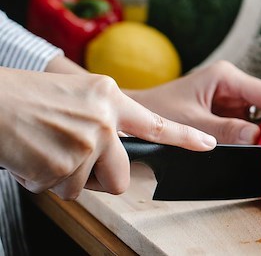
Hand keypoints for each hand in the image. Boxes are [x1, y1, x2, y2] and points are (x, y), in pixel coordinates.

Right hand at [0, 67, 215, 199]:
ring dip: (68, 177)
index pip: (156, 122)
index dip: (185, 136)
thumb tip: (117, 146)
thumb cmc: (29, 97)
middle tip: (77, 162)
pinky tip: (35, 157)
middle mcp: (104, 119)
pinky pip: (64, 191)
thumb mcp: (79, 94)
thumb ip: (105, 116)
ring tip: (48, 150)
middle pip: (123, 174)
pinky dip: (48, 181)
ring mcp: (87, 142)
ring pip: (88, 186)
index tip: (208, 144)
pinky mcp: (65, 166)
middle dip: (103, 177)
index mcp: (110, 96)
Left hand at [125, 61, 260, 143]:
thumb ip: (224, 131)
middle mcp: (232, 84)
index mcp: (225, 77)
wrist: (133, 116)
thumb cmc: (156, 111)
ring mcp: (231, 99)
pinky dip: (257, 139)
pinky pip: (248, 125)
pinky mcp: (226, 113)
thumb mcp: (191, 122)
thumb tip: (259, 139)